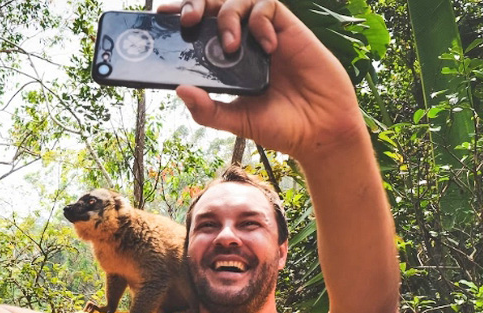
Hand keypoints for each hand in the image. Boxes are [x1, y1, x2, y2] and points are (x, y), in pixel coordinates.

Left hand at [158, 0, 365, 161]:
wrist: (320, 131)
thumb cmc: (281, 127)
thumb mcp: (237, 121)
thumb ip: (208, 110)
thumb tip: (179, 90)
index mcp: (227, 64)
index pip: (200, 31)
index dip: (182, 16)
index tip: (162, 17)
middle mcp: (243, 45)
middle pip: (214, 6)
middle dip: (196, 4)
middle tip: (187, 21)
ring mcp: (264, 37)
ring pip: (239, 0)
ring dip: (227, 15)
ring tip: (230, 46)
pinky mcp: (288, 31)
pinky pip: (268, 7)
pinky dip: (260, 21)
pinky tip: (266, 46)